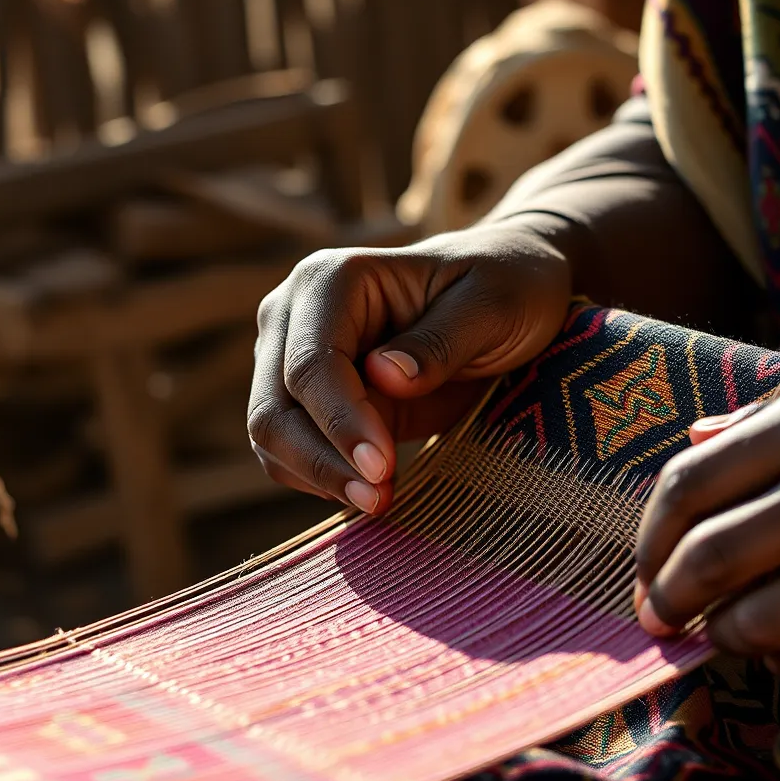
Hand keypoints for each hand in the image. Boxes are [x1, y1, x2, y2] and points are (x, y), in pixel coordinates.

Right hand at [249, 223, 570, 513]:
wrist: (507, 297)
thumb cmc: (506, 289)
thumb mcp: (493, 307)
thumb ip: (441, 341)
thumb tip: (384, 376)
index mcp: (332, 280)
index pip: (312, 363)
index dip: (341, 421)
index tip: (383, 467)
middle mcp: (295, 315)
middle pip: (274, 405)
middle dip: (321, 460)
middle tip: (380, 498)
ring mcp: (293, 358)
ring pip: (272, 434)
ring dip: (318, 477)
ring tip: (381, 500)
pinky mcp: (310, 400)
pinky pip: (290, 452)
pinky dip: (320, 479)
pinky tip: (370, 490)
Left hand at [633, 350, 779, 687]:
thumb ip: (763, 413)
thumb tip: (692, 439)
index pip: (689, 485)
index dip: (648, 537)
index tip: (644, 565)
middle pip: (711, 561)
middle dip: (666, 599)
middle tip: (658, 616)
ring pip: (763, 624)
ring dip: (725, 637)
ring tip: (724, 629)